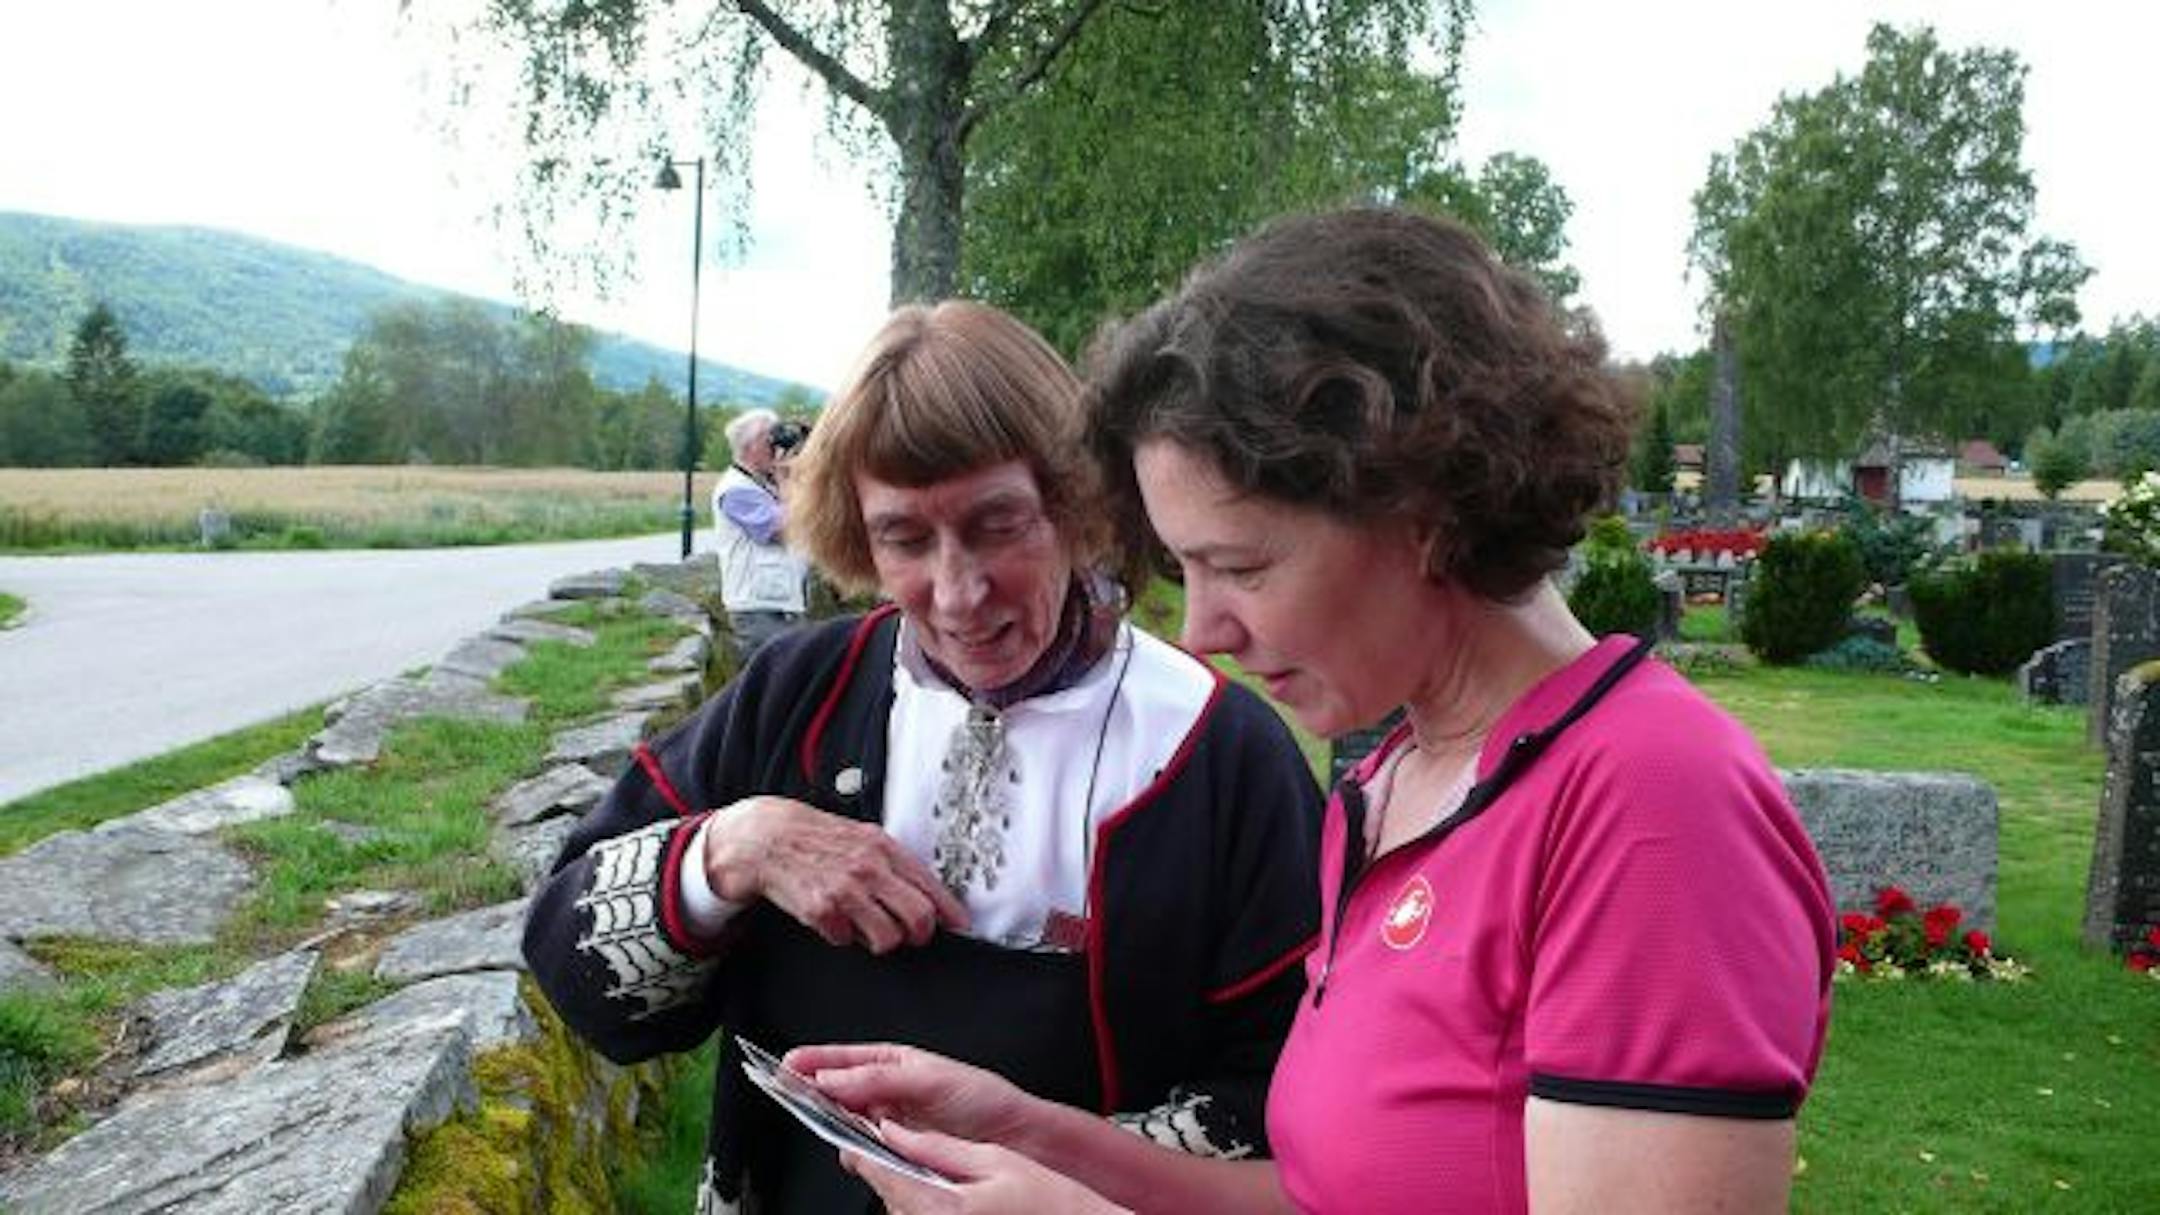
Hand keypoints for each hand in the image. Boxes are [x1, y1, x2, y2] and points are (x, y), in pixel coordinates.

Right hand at [704, 797, 968, 951]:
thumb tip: (928, 894)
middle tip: (908, 935)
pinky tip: (833, 919)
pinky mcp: (822, 911)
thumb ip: (894, 864)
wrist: (769, 837)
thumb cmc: (818, 838)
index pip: (931, 888)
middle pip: (918, 919)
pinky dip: (841, 935)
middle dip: (918, 934)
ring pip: (887, 938)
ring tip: (865, 926)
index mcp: (885, 849)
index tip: (959, 926)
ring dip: (879, 940)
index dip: (949, 913)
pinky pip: (845, 940)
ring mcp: (846, 892)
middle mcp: (870, 869)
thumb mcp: (864, 838)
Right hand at [787, 1043, 1033, 1145]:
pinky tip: (860, 1152)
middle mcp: (890, 1094)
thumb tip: (834, 1076)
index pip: (844, 1060)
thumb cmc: (985, 1099)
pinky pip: (868, 1153)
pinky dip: (860, 1153)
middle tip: (796, 1097)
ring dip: (838, 1127)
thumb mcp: (930, 1078)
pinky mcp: (900, 1153)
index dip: (814, 1062)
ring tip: (833, 1124)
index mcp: (896, 1063)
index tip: (786, 1066)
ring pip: (849, 1126)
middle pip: (839, 1093)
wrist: (1019, 1138)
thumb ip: (879, 1077)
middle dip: (817, 1095)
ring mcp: (893, 1125)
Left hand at [844, 1123, 1130, 1214]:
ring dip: (904, 1182)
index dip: (863, 1144)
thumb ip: (937, 1146)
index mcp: (939, 1205)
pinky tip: (947, 1188)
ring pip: (897, 1205)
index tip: (861, 1124)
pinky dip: (921, 1199)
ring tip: (937, 1164)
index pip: (879, 1172)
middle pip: (883, 1190)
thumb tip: (895, 1131)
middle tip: (902, 1133)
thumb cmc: (1045, 1201)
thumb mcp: (994, 1159)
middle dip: (887, 1161)